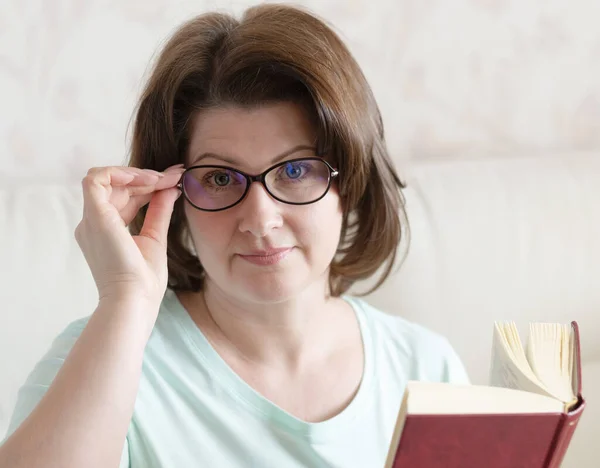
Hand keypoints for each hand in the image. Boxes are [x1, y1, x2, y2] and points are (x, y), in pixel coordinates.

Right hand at [74, 164, 186, 309]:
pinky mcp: (95, 217)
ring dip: (137, 175)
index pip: (124, 198)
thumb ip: (159, 211)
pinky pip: (96, 180)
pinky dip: (120, 173)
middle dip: (148, 178)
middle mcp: (93, 224)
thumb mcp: (155, 237)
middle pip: (117, 187)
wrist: (135, 299)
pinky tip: (147, 180)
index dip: (148, 186)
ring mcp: (91, 220)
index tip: (174, 179)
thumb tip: (171, 189)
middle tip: (175, 175)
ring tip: (163, 179)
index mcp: (104, 231)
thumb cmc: (143, 281)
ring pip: (105, 179)